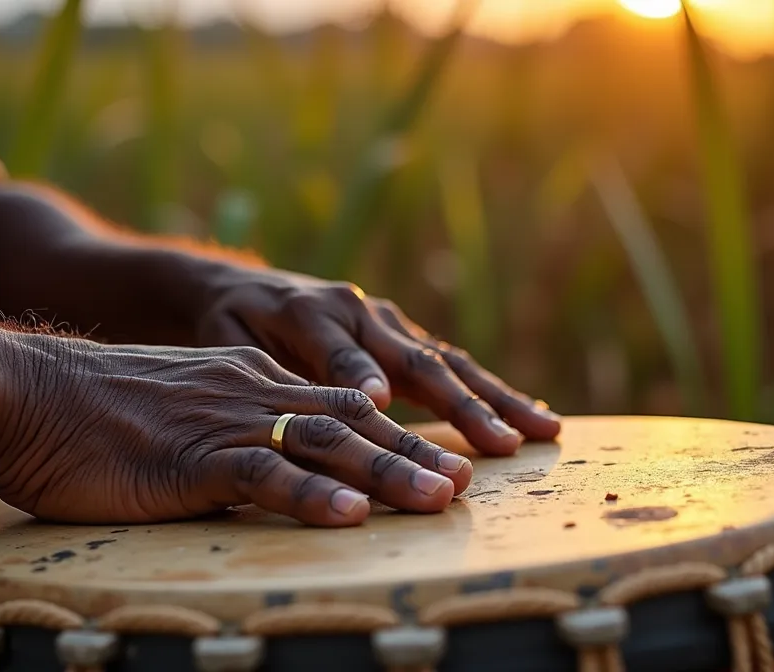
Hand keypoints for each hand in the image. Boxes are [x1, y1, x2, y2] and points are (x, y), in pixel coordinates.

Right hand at [0, 337, 472, 525]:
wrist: (22, 392)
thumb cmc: (93, 413)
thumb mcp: (181, 412)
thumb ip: (232, 432)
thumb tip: (272, 469)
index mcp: (251, 381)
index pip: (344, 406)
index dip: (401, 434)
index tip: (450, 461)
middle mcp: (252, 392)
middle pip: (353, 423)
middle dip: (417, 453)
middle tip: (472, 483)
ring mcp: (225, 421)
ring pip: (324, 445)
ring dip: (387, 474)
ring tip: (439, 501)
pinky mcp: (190, 457)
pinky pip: (262, 474)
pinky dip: (310, 496)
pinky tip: (350, 516)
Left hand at [194, 268, 561, 454]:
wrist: (243, 288)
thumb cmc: (231, 326)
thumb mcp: (229, 342)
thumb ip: (268, 368)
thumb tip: (326, 402)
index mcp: (310, 313)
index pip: (340, 351)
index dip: (360, 376)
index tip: (381, 408)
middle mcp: (360, 312)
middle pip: (415, 360)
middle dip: (462, 404)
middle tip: (503, 442)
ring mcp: (389, 322)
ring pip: (448, 362)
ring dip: (497, 400)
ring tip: (544, 433)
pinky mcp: (404, 336)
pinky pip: (452, 364)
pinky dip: (492, 392)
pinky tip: (532, 417)